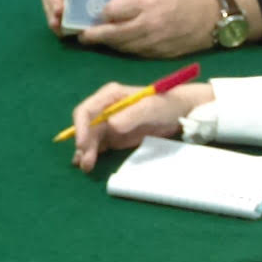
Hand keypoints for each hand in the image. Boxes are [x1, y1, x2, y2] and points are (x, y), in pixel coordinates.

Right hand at [69, 80, 215, 172]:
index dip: (80, 127)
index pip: (86, 110)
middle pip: (86, 126)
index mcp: (110, 96)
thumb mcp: (150, 108)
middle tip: (86, 162)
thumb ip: (131, 115)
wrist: (180, 113)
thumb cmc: (166, 105)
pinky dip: (92, 153)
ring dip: (85, 151)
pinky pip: (98, 145)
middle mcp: (105, 108)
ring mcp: (109, 123)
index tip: (82, 144)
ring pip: (90, 137)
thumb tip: (111, 125)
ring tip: (87, 166)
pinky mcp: (114, 136)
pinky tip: (89, 163)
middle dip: (83, 143)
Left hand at [76, 0, 219, 57]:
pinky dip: (124, 49)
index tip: (95, 10)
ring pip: (122, 46)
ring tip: (96, 38)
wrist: (212, 20)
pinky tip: (117, 44)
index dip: (103, 11)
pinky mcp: (157, 56)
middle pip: (114, 33)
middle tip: (82, 34)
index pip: (114, 10)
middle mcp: (148, 25)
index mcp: (148, 4)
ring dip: (108, 43)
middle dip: (95, 35)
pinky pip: (134, 54)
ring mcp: (153, 43)